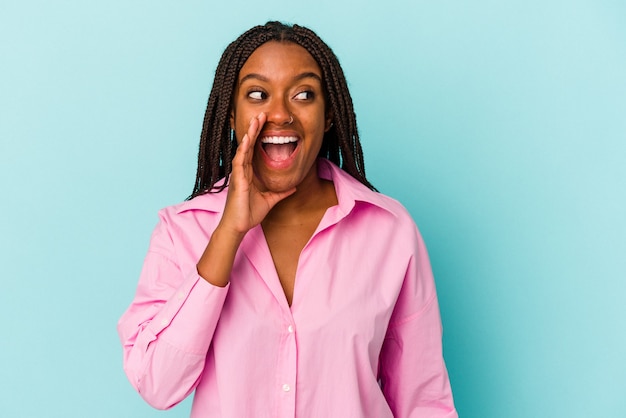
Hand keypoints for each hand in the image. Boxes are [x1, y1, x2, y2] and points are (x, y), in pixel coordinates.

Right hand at [218, 113, 295, 235]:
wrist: (238, 226)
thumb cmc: (249, 214)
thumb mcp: (270, 200)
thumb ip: (280, 193)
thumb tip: (293, 187)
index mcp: (249, 173)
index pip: (254, 150)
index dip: (259, 136)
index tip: (265, 123)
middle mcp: (243, 171)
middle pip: (249, 145)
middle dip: (254, 129)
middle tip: (261, 114)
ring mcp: (239, 174)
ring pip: (243, 149)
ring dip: (249, 134)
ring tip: (255, 120)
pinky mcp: (237, 180)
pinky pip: (240, 161)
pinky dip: (243, 150)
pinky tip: (247, 139)